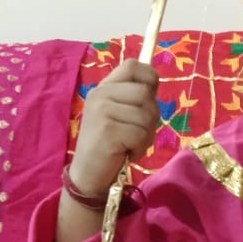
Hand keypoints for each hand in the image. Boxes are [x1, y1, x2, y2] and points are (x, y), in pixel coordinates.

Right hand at [69, 60, 159, 193]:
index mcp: (104, 88)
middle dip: (150, 116)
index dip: (149, 78)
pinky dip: (140, 147)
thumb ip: (134, 98)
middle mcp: (100, 94)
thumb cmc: (110, 146)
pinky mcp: (108, 130)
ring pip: (147, 114)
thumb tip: (154, 83)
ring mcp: (102, 111)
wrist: (88, 176)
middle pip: (145, 93)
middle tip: (137, 133)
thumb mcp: (120, 115)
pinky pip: (141, 133)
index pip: (133, 65)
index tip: (148, 99)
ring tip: (130, 144)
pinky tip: (126, 153)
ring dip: (146, 135)